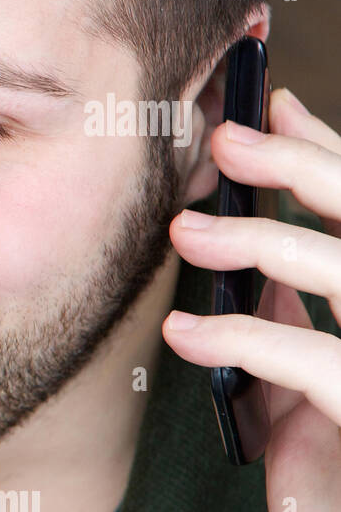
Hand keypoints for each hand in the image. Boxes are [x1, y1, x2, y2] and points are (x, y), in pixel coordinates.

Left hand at [164, 87, 340, 511]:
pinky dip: (243, 338)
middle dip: (303, 167)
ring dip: (259, 242)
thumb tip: (243, 280)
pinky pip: (315, 360)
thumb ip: (287, 335)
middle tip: (225, 133)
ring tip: (185, 230)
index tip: (272, 108)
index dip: (327, 155)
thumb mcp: (307, 403)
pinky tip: (185, 331)